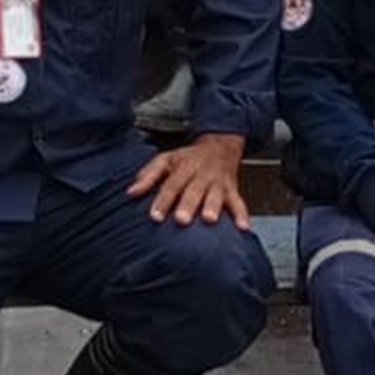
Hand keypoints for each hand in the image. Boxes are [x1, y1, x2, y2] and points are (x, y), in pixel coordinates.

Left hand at [129, 133, 250, 229]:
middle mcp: (201, 175)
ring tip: (209, 220)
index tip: (155, 216)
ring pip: (216, 195)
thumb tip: (130, 193)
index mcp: (183, 167)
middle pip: (194, 190)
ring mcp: (218, 183)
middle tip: (181, 219)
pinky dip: (242, 215)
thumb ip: (148, 176)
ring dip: (213, 207)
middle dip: (188, 204)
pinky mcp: (232, 190)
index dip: (163, 200)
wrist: (220, 146)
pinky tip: (243, 228)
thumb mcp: (166, 159)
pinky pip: (238, 202)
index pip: (171, 184)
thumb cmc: (188, 158)